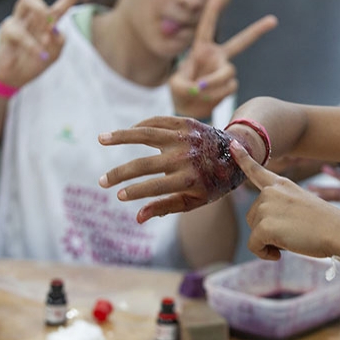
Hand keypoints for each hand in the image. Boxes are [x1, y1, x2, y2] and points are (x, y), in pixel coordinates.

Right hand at [0, 0, 92, 87]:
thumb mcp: (54, 53)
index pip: (64, 1)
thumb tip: (54, 30)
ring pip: (28, 1)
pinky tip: (40, 54)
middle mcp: (32, 15)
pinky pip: (20, 32)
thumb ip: (58, 42)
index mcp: (48, 20)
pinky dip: (33, 45)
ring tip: (46, 32)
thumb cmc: (35, 62)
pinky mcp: (7, 32)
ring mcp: (18, 21)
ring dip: (41, 13)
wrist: (15, 78)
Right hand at [98, 117, 248, 222]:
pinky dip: (139, 126)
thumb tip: (137, 218)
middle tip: (102, 181)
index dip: (135, 192)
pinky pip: (157, 121)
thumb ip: (166, 207)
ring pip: (146, 134)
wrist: (238, 155)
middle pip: (144, 165)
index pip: (155, 187)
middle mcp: (186, 156)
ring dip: (121, 136)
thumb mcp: (195, 200)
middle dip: (119, 174)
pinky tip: (124, 133)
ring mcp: (185, 137)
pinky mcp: (186, 122)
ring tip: (101, 139)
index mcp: (190, 179)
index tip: (118, 195)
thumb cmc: (213, 182)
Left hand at [169, 0, 276, 118]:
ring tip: (200, 91)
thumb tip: (203, 86)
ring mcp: (225, 70)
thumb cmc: (180, 92)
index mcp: (201, 49)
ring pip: (228, 73)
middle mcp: (217, 56)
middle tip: (274, 20)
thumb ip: (187, 84)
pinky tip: (208, 98)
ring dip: (215, 83)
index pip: (207, 26)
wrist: (189, 109)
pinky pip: (228, 88)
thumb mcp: (176, 86)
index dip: (213, 10)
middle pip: (241, 42)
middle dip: (257, 30)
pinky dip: (217, 94)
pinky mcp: (229, 85)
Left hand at [231, 140, 339, 261]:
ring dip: (268, 241)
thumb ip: (280, 206)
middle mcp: (271, 191)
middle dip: (267, 229)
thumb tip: (264, 227)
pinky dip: (265, 254)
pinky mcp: (265, 225)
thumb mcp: (301, 205)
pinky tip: (280, 254)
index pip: (257, 169)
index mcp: (282, 184)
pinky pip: (254, 246)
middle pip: (253, 216)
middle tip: (292, 232)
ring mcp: (267, 207)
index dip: (243, 158)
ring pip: (254, 232)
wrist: (339, 232)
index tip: (232, 144)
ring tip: (292, 239)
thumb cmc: (325, 224)